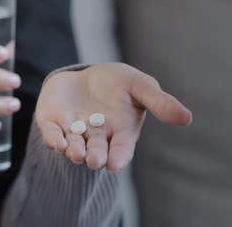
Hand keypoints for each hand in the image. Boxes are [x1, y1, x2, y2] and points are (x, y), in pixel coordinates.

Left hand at [35, 63, 191, 171]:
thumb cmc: (118, 83)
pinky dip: (53, 139)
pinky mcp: (52, 123)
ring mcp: (73, 131)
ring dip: (74, 151)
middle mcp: (96, 137)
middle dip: (95, 156)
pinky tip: (57, 143)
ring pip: (73, 146)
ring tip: (76, 153)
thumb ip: (159, 102)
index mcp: (120, 132)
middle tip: (94, 161)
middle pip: (96, 151)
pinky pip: (52, 134)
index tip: (114, 164)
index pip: (121, 149)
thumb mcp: (140, 86)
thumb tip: (187, 118)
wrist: (87, 74)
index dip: (118, 157)